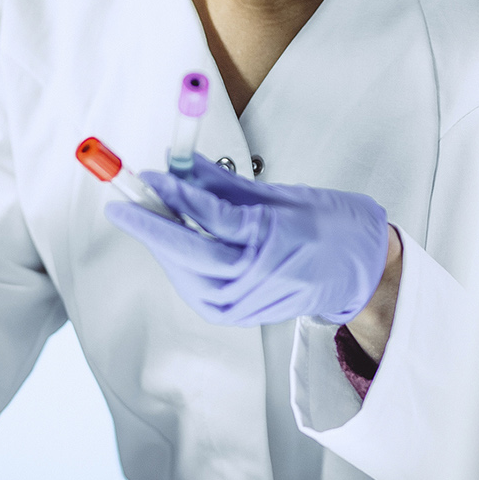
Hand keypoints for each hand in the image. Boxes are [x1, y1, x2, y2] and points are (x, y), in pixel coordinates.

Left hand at [106, 154, 389, 326]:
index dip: (176, 194)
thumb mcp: (278, 194)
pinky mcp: (236, 314)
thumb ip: (223, 183)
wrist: (357, 272)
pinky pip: (194, 286)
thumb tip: (180, 165)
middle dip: (151, 226)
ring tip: (145, 216)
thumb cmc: (328, 226)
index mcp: (275, 239)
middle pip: (191, 251)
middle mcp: (259, 275)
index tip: (150, 175)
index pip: (212, 216)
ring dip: (162, 244)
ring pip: (187, 272)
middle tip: (121, 203)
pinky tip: (170, 243)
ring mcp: (246, 301)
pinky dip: (177, 264)